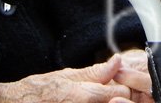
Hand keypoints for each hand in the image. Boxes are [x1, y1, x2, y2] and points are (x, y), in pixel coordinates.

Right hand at [0, 54, 150, 102]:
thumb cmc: (38, 91)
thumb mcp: (67, 75)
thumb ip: (94, 71)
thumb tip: (117, 61)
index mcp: (85, 95)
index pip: (120, 92)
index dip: (121, 88)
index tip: (117, 84)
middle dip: (117, 97)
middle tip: (108, 91)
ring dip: (108, 101)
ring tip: (94, 96)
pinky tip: (88, 101)